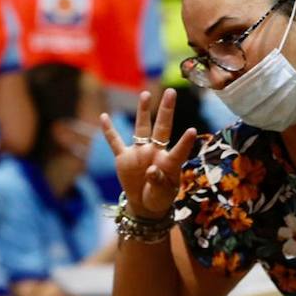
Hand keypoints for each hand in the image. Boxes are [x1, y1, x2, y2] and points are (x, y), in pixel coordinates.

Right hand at [100, 89, 197, 218]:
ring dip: (143, 111)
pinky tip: (104, 117)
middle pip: (162, 127)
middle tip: (171, 92)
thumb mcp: (161, 194)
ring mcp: (139, 152)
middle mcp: (156, 152)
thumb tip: (152, 169)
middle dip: (166, 110)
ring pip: (141, 128)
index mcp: (169, 162)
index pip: (179, 150)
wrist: (144, 203)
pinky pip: (115, 142)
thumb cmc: (159, 198)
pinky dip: (109, 130)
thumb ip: (158, 182)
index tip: (191, 130)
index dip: (185, 142)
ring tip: (145, 94)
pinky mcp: (124, 157)